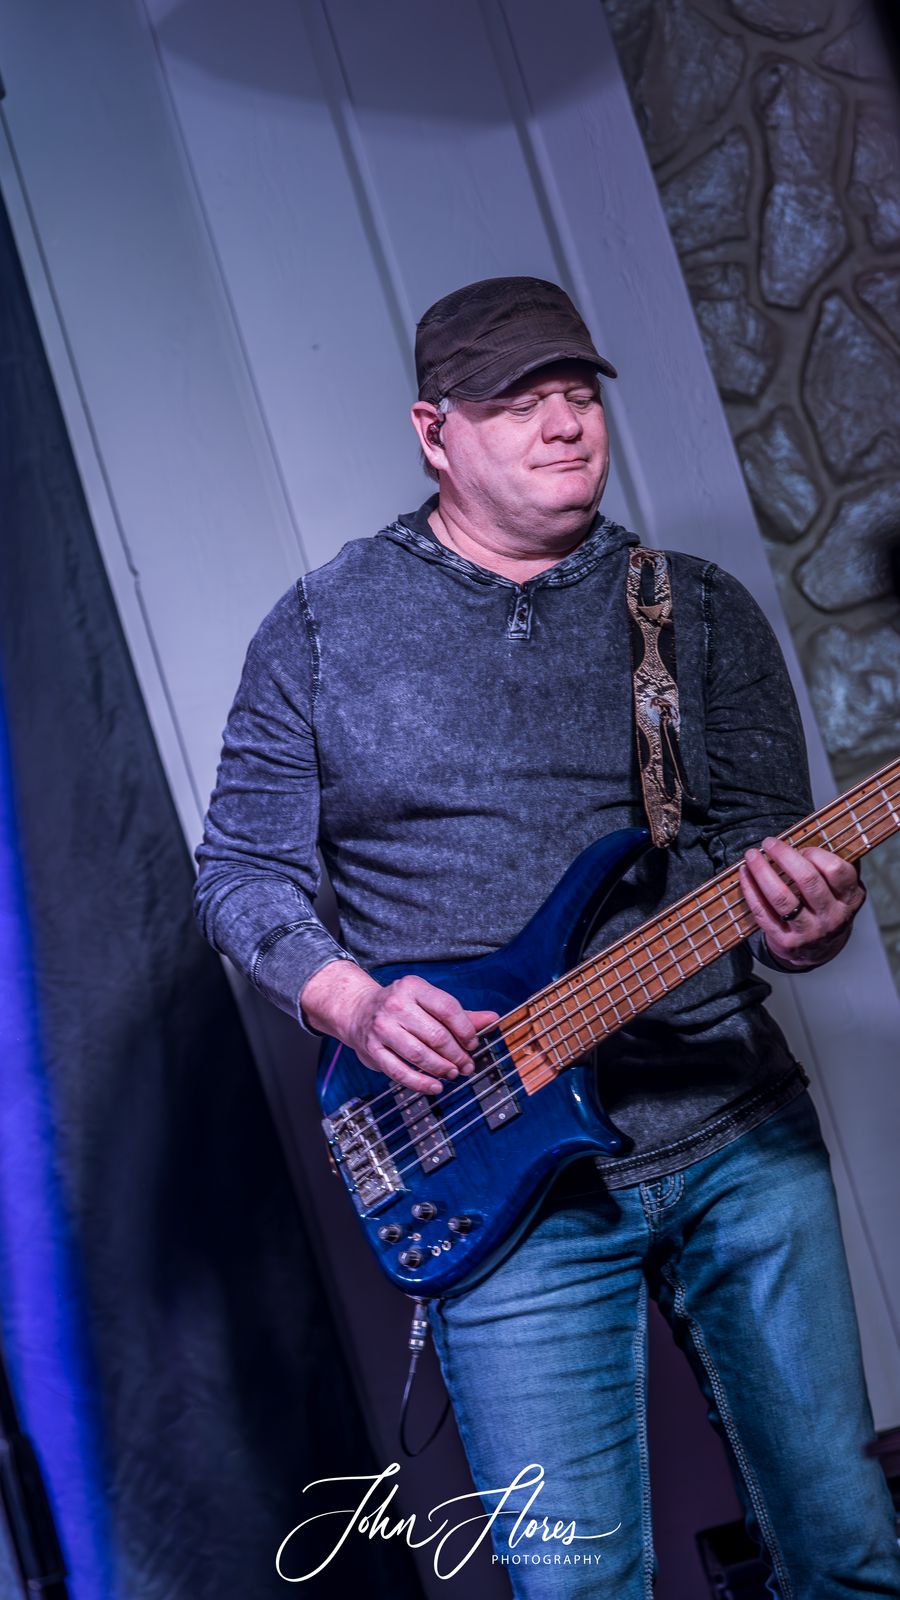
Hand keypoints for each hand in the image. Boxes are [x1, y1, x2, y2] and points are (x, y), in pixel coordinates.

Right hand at [301, 960, 498, 1093]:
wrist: (357, 1010)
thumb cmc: (400, 1007)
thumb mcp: (428, 1002)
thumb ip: (460, 1014)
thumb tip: (493, 1019)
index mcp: (413, 987)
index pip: (448, 1009)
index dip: (465, 1030)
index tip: (473, 1044)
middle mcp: (396, 1004)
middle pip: (436, 1035)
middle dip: (457, 1055)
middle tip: (466, 1065)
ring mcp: (382, 1027)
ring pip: (420, 1055)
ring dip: (441, 1069)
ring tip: (452, 1074)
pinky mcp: (372, 1049)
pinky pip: (400, 1071)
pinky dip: (420, 1083)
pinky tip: (435, 1086)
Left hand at [739, 836, 864, 970]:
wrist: (818, 950)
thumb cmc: (826, 904)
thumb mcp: (839, 888)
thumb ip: (831, 863)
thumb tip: (810, 832)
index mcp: (850, 898)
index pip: (836, 870)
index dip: (815, 853)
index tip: (801, 847)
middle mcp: (833, 917)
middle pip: (808, 880)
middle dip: (784, 856)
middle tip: (768, 842)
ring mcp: (810, 932)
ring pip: (782, 897)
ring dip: (762, 872)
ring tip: (751, 856)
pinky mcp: (786, 942)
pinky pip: (763, 912)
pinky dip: (750, 891)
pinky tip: (744, 875)